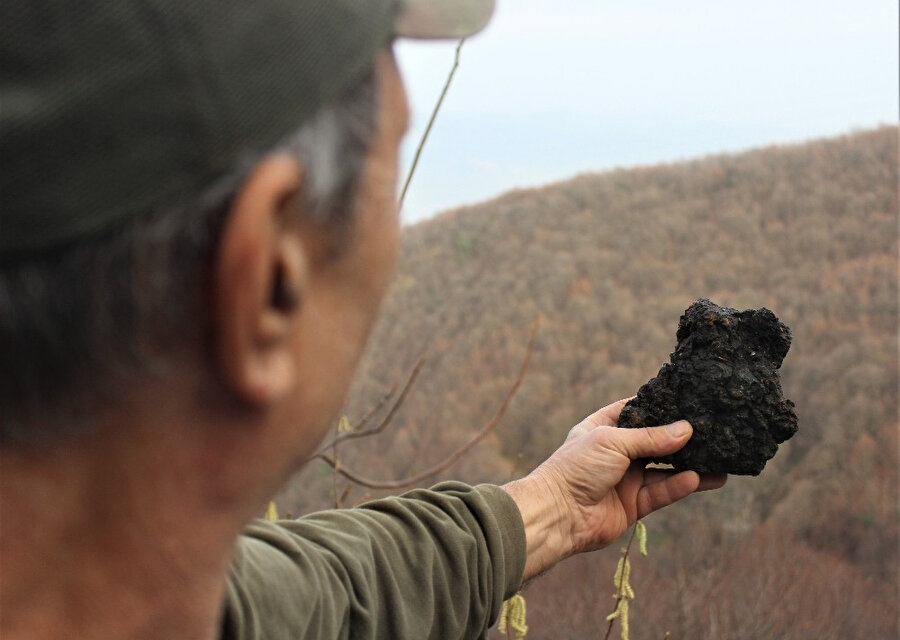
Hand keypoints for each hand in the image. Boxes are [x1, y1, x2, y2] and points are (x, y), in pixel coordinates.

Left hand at [503, 398, 726, 580]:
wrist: (558, 514)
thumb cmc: (577, 468)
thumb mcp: (613, 441)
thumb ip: (651, 438)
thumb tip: (686, 429)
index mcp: (602, 428)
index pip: (635, 411)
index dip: (659, 406)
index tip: (688, 399)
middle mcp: (616, 452)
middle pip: (655, 442)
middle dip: (682, 439)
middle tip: (713, 432)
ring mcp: (625, 479)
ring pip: (665, 470)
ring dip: (691, 466)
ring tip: (721, 461)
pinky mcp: (633, 505)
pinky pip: (662, 492)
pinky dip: (680, 486)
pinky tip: (700, 479)